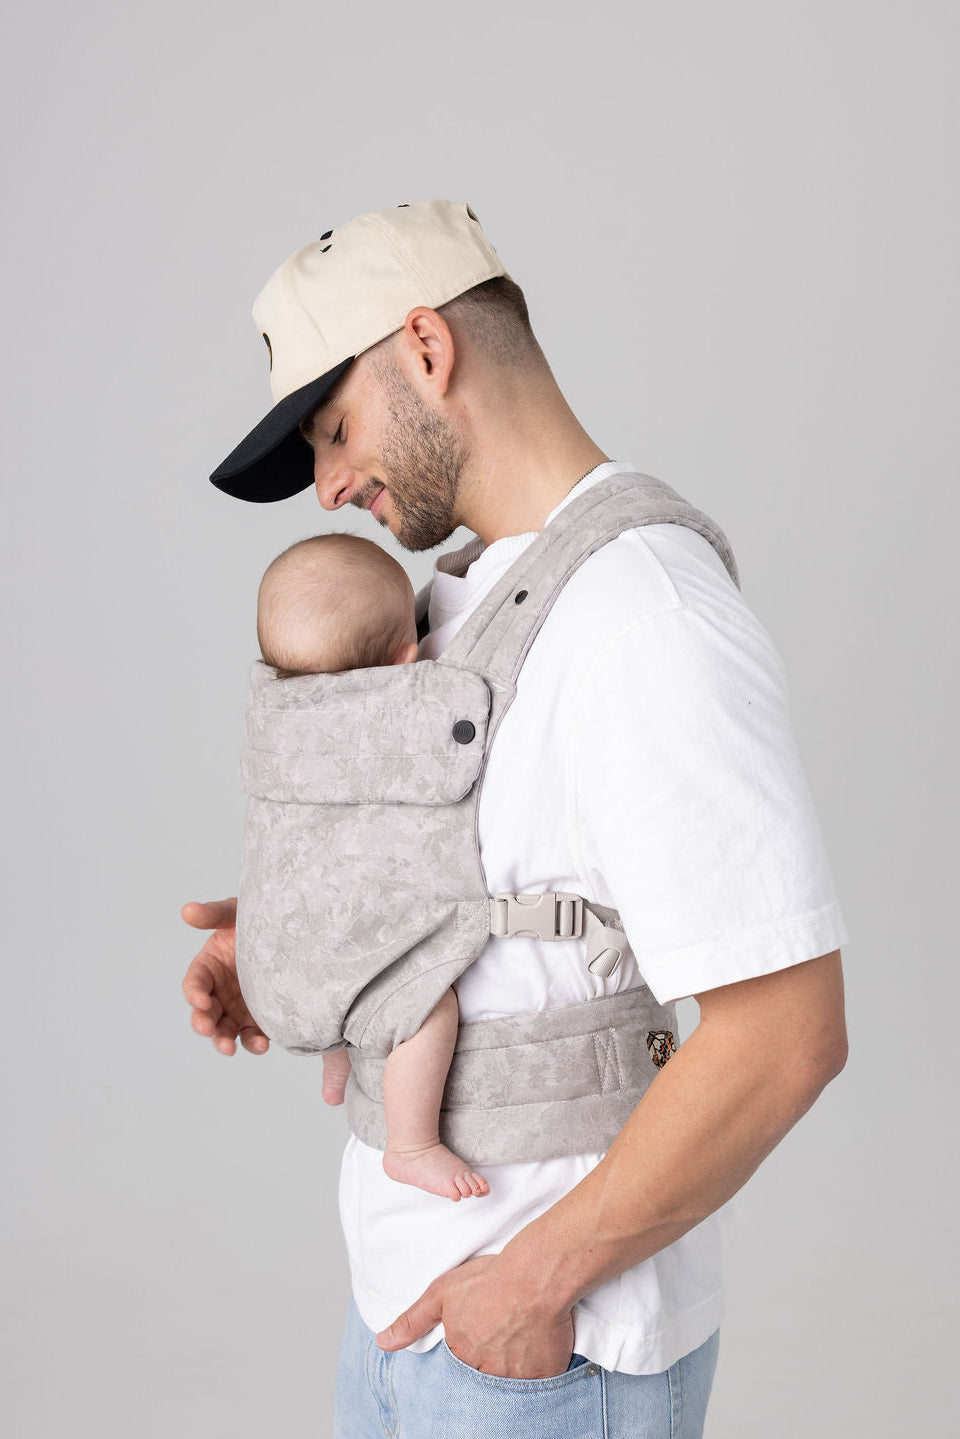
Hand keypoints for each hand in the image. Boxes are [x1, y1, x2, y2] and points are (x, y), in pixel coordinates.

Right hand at [181, 898, 268, 1055]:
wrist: (291, 929)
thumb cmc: (257, 919)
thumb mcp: (235, 913)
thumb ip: (213, 914)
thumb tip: (187, 910)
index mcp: (209, 967)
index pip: (195, 984)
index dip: (194, 994)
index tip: (201, 1000)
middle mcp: (219, 992)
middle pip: (205, 1013)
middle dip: (203, 1023)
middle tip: (207, 1028)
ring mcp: (239, 1008)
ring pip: (225, 1030)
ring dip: (224, 1040)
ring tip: (230, 1048)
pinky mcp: (259, 1018)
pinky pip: (253, 1034)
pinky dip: (254, 1042)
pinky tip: (262, 1044)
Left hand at [375, 1255, 574, 1378]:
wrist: (536, 1274)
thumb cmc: (490, 1279)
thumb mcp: (442, 1292)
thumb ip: (412, 1321)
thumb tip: (382, 1342)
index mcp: (460, 1354)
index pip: (458, 1366)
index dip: (469, 1347)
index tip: (480, 1332)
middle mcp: (486, 1372)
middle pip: (483, 1376)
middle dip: (489, 1361)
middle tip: (500, 1335)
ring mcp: (516, 1377)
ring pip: (510, 1382)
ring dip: (512, 1366)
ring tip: (518, 1339)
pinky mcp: (545, 1375)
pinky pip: (540, 1383)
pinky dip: (538, 1369)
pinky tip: (537, 1346)